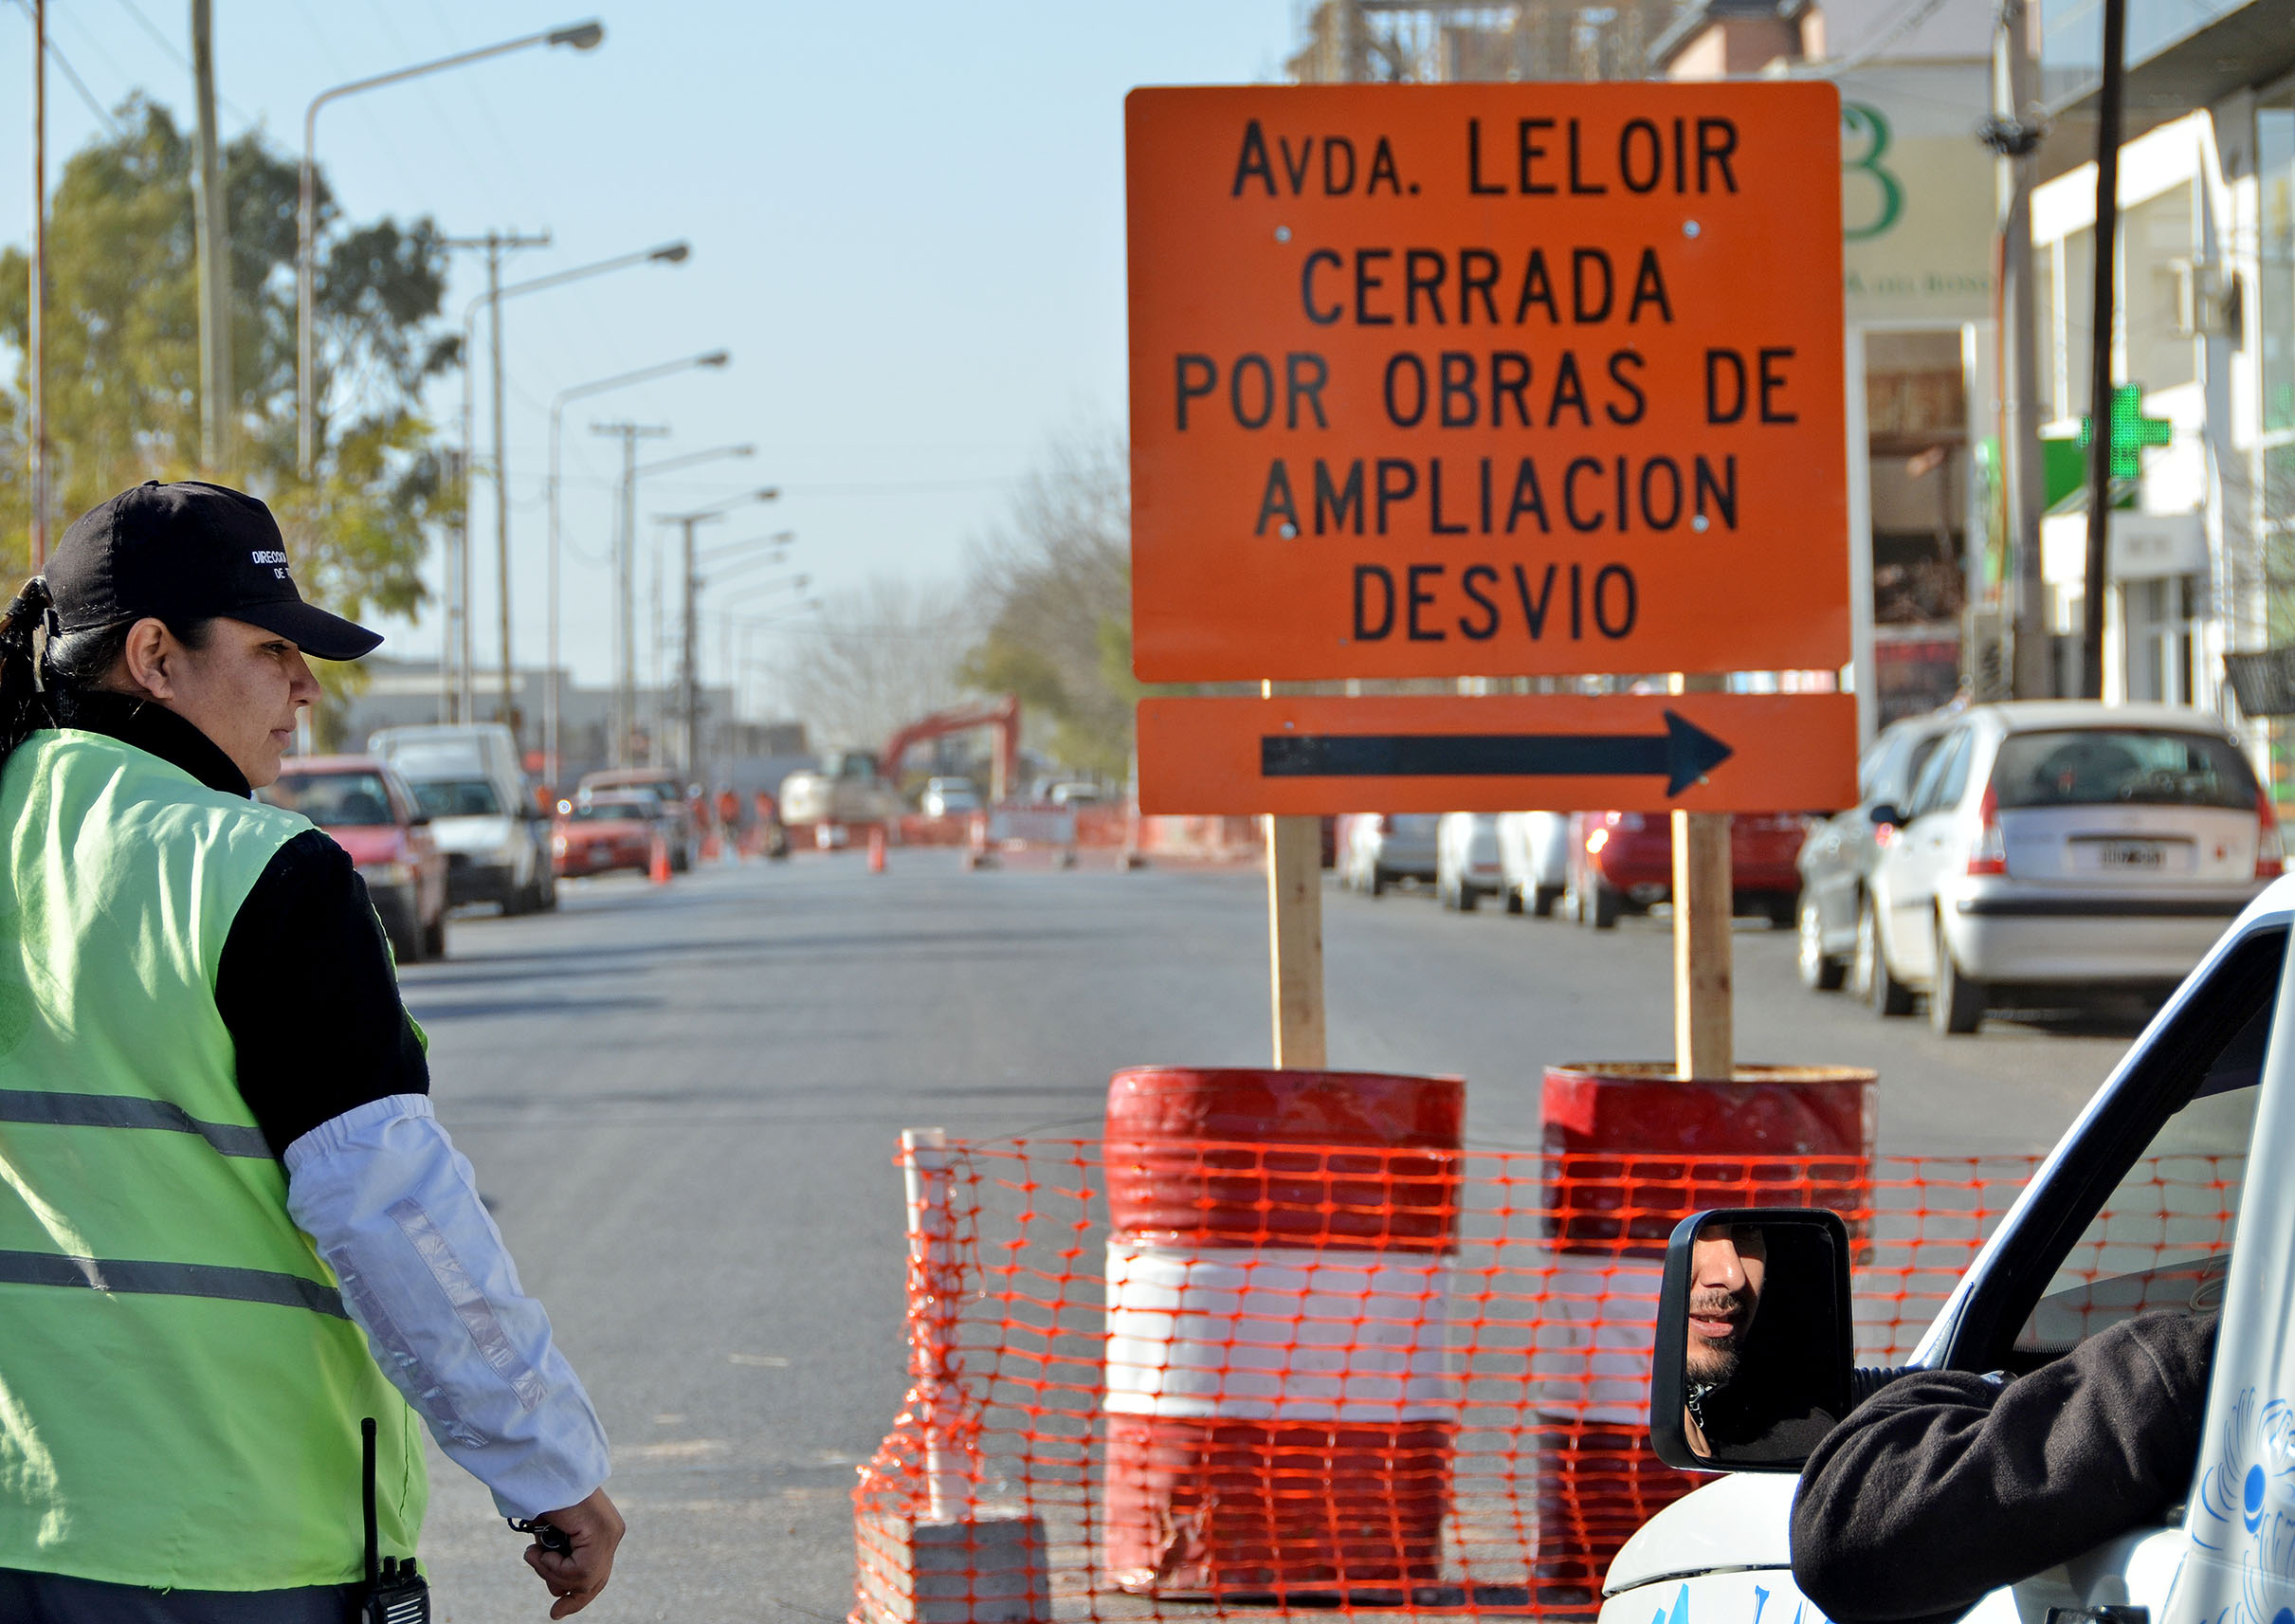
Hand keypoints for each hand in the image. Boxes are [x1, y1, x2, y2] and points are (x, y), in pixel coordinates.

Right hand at [522, 1488, 623, 1617]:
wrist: (545, 1469)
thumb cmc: (543, 1497)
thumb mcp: (551, 1536)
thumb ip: (559, 1559)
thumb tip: (558, 1589)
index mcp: (603, 1531)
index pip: (597, 1574)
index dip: (580, 1595)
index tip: (558, 1612)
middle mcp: (612, 1533)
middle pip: (593, 1581)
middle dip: (571, 1596)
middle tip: (555, 1612)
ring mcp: (610, 1534)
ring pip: (582, 1579)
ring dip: (550, 1571)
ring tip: (534, 1551)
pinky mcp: (602, 1534)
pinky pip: (578, 1571)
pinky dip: (552, 1565)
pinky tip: (540, 1549)